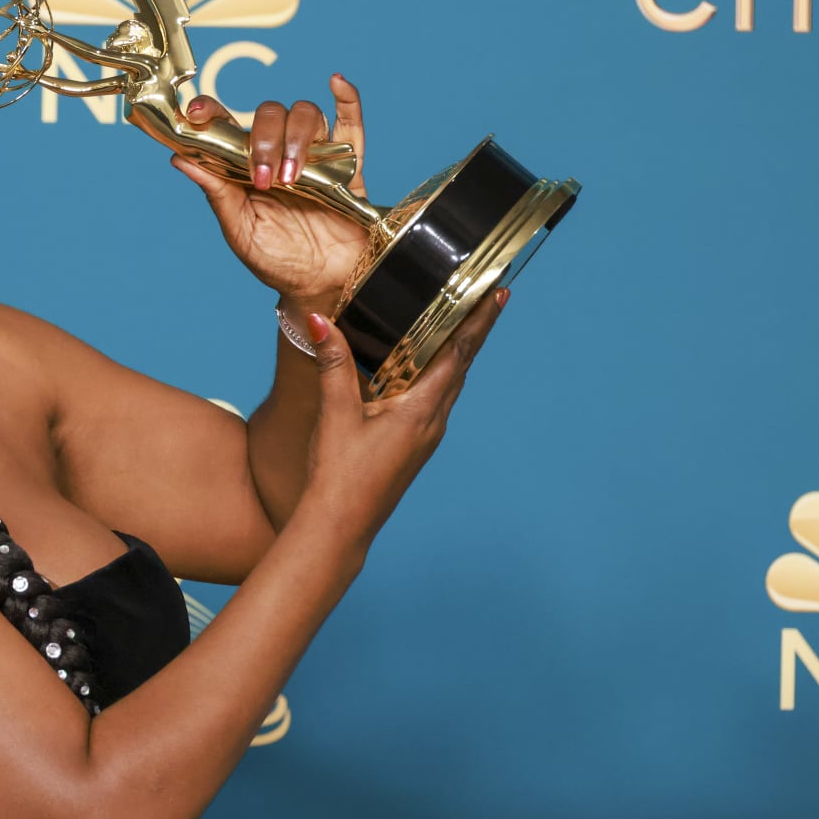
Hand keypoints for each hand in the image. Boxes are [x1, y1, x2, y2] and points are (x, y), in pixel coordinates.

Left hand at [167, 74, 370, 316]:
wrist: (321, 285)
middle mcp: (278, 153)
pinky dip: (347, 100)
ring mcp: (313, 156)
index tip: (197, 112)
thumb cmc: (277, 260)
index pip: (226, 124)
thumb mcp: (240, 231)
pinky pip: (351, 125)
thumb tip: (178, 158)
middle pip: (269, 114)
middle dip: (264, 140)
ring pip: (304, 115)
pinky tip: (336, 83)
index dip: (210, 111)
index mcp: (245, 165)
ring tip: (292, 179)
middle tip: (264, 178)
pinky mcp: (347, 165)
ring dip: (296, 139)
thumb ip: (216, 194)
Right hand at [297, 286, 506, 556]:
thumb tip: (319, 320)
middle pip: (462, 364)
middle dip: (475, 329)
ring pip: (450, 382)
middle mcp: (433, 421)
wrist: (340, 526)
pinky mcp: (415, 445)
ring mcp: (426, 435)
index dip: (479, 321)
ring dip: (458, 350)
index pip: (458, 353)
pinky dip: (437, 373)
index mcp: (420, 410)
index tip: (499, 292)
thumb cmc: (340, 475)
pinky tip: (422, 367)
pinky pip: (435, 399)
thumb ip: (333, 364)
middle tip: (488, 294)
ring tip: (461, 321)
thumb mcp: (335, 414)